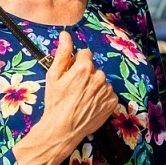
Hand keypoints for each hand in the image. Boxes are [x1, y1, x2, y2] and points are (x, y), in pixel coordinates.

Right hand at [39, 30, 118, 156]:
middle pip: (93, 68)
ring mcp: (107, 90)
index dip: (76, 63)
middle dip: (85, 75)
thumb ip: (62, 53)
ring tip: (81, 98)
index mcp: (84, 67)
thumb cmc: (55, 102)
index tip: (71, 74)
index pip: (85, 54)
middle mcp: (99, 76)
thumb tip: (65, 35)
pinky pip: (108, 93)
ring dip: (94, 86)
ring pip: (101, 81)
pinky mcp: (112, 102)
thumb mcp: (53, 76)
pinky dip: (101, 97)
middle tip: (74, 89)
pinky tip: (90, 104)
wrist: (63, 129)